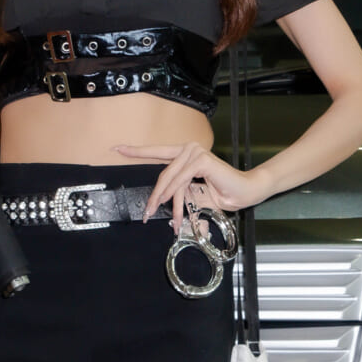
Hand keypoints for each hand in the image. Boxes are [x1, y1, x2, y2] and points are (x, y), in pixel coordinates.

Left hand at [114, 142, 270, 233]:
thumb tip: (161, 201)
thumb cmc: (222, 193)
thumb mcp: (193, 194)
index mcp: (185, 154)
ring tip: (157, 213)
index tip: (117, 148)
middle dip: (153, 194)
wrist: (244, 193)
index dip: (136, 151)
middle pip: (163, 172)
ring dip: (163, 198)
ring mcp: (195, 152)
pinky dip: (173, 192)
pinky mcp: (201, 159)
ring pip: (170, 178)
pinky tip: (168, 202)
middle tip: (147, 211)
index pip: (157, 152)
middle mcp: (189, 148)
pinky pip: (181, 178)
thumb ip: (178, 192)